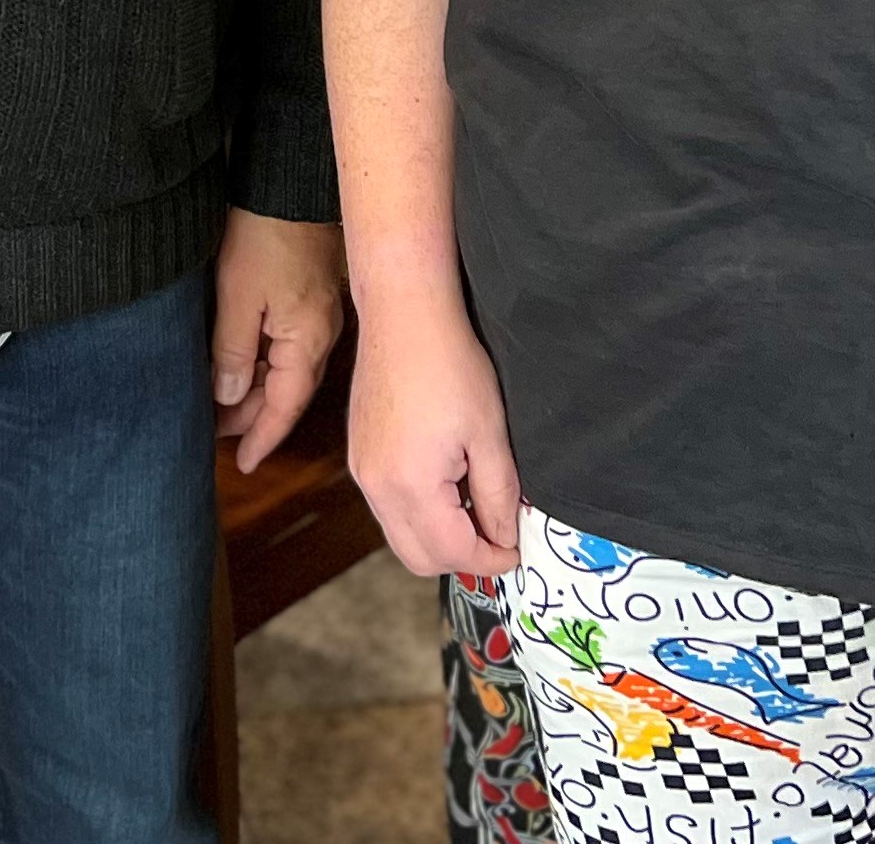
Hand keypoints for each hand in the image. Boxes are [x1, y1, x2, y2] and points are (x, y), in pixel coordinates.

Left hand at [210, 211, 346, 471]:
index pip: (285, 408)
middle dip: (251, 415)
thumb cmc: (266, 232)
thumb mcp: (238, 296)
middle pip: (287, 391)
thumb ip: (232, 352)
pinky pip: (290, 343)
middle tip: (213, 429)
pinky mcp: (312, 293)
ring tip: (219, 400)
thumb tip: (228, 396)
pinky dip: (263, 360)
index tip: (242, 462)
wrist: (289, 178)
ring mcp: (319, 313)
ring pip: (287, 368)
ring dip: (255, 387)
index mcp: (308, 341)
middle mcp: (321, 333)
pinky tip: (239, 361)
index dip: (261, 438)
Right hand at [346, 296, 519, 580]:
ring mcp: (362, 473)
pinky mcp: (359, 457)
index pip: (453, 554)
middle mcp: (377, 487)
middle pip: (419, 559)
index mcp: (410, 485)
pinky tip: (445, 482)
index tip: (515, 549)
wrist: (404, 315)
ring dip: (438, 537)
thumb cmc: (450, 363)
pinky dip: (418, 513)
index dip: (491, 559)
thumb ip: (499, 496)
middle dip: (462, 557)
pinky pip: (387, 508)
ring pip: (400, 536)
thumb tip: (505, 537)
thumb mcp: (490, 434)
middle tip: (496, 534)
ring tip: (473, 502)